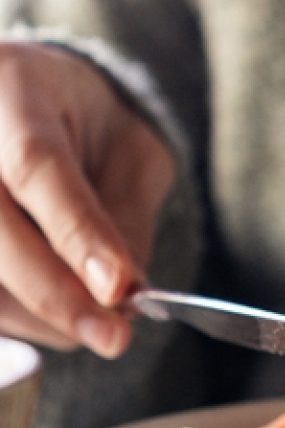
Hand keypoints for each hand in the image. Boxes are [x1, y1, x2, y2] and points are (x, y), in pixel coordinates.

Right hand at [0, 40, 175, 356]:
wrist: (24, 100)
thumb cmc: (84, 126)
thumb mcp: (129, 151)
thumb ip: (125, 215)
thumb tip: (123, 295)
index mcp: (12, 90)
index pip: (36, 166)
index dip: (77, 234)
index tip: (120, 289)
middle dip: (56, 294)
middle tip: (115, 337)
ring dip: (38, 314)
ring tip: (94, 317)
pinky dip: (16, 316)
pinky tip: (54, 312)